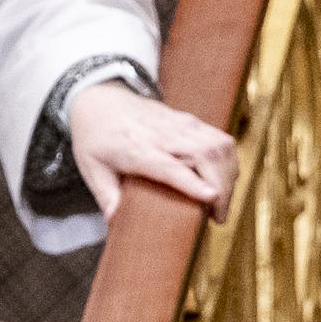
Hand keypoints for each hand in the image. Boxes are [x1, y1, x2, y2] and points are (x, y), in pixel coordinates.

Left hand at [65, 81, 234, 218]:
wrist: (101, 99)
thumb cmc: (96, 137)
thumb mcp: (91, 168)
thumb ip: (106, 195)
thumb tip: (115, 222)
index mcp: (136, 148)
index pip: (170, 165)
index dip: (193, 182)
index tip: (212, 198)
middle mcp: (162, 134)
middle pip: (204, 155)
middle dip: (221, 187)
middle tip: (218, 217)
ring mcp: (180, 124)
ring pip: (218, 145)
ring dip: (228, 175)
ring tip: (223, 201)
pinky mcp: (190, 121)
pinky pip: (220, 138)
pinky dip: (229, 161)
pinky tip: (224, 179)